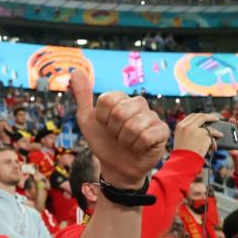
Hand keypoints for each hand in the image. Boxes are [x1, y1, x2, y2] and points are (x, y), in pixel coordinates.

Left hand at [70, 69, 168, 189]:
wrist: (115, 166)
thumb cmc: (102, 141)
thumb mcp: (87, 119)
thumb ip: (82, 95)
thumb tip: (76, 71)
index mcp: (120, 98)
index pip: (107, 99)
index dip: (102, 118)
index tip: (104, 125)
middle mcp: (138, 104)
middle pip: (120, 112)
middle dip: (113, 130)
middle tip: (116, 136)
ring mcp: (152, 117)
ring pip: (133, 125)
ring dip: (124, 140)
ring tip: (127, 142)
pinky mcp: (162, 131)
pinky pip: (147, 136)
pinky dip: (137, 146)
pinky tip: (138, 147)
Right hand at [173, 113, 220, 157]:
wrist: (182, 162)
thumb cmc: (182, 153)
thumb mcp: (181, 139)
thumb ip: (187, 131)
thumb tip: (200, 127)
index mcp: (180, 126)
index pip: (192, 116)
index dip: (200, 116)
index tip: (206, 118)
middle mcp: (187, 126)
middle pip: (201, 117)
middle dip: (210, 117)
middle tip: (216, 119)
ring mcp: (195, 131)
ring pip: (209, 127)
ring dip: (215, 131)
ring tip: (219, 134)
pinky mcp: (203, 137)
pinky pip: (213, 136)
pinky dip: (216, 139)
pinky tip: (217, 143)